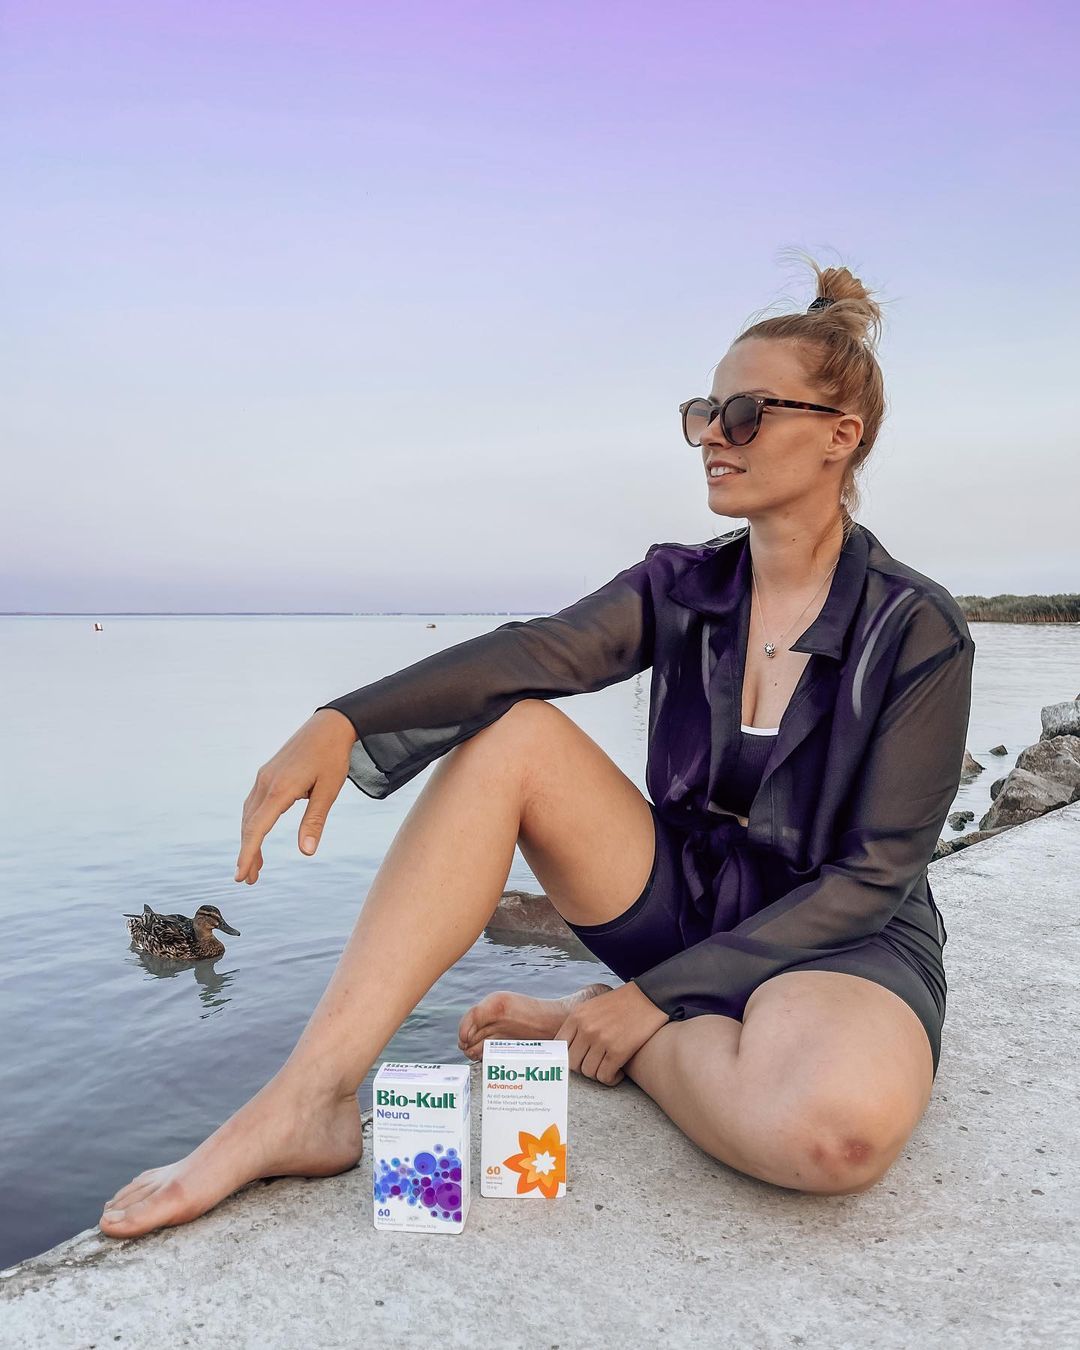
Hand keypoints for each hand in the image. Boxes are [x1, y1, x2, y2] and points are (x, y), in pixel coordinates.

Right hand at [234, 709, 355, 884]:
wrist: (329, 725)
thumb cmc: (332, 758)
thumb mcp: (329, 791)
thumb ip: (315, 821)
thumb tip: (306, 852)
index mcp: (281, 789)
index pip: (257, 828)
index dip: (247, 854)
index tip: (240, 876)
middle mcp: (266, 783)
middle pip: (249, 825)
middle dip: (247, 853)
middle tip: (248, 880)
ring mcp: (264, 777)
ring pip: (250, 815)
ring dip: (250, 840)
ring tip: (256, 866)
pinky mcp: (268, 774)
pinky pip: (254, 804)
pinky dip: (254, 824)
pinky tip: (259, 834)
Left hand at [554, 981, 669, 1085]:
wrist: (649, 997)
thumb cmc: (623, 1003)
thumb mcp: (594, 1005)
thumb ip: (579, 1023)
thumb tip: (568, 1046)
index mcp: (578, 1016)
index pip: (560, 1046)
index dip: (568, 1055)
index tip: (579, 1058)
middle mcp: (586, 1028)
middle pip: (573, 1063)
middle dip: (584, 1067)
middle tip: (596, 1063)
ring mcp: (601, 1040)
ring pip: (589, 1072)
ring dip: (599, 1073)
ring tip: (609, 1067)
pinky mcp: (618, 1051)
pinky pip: (605, 1076)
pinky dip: (611, 1078)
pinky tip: (619, 1072)